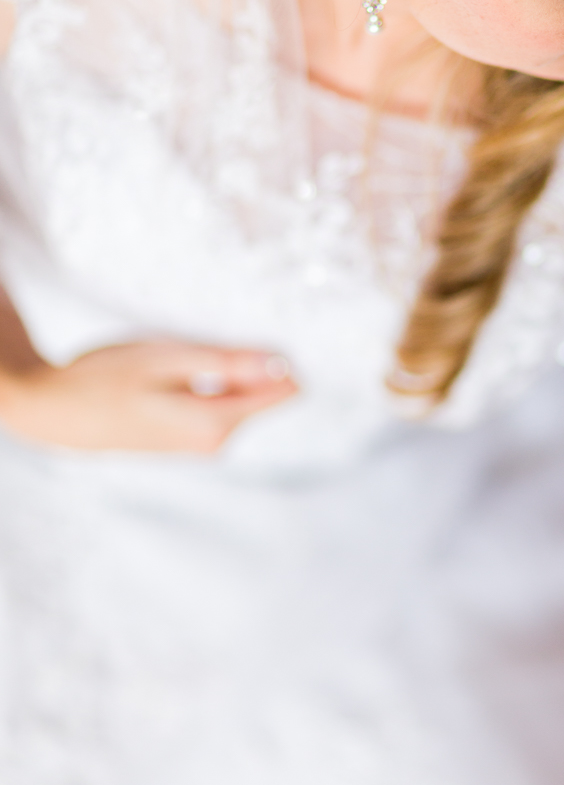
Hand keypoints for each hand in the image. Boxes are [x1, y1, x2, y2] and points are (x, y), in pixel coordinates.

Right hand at [0, 341, 297, 453]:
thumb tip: (283, 364)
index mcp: (217, 424)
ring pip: (239, 396)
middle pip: (262, 392)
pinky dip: (207, 383)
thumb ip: (228, 363)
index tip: (246, 339)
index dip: (274, 356)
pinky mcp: (189, 439)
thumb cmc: (106, 379)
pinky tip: (172, 375)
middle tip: (200, 344)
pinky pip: (218, 403)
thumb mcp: (168, 359)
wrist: (58, 413)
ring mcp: (202, 445)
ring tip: (178, 360)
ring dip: (222, 371)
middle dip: (245, 362)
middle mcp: (216, 442)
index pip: (284, 390)